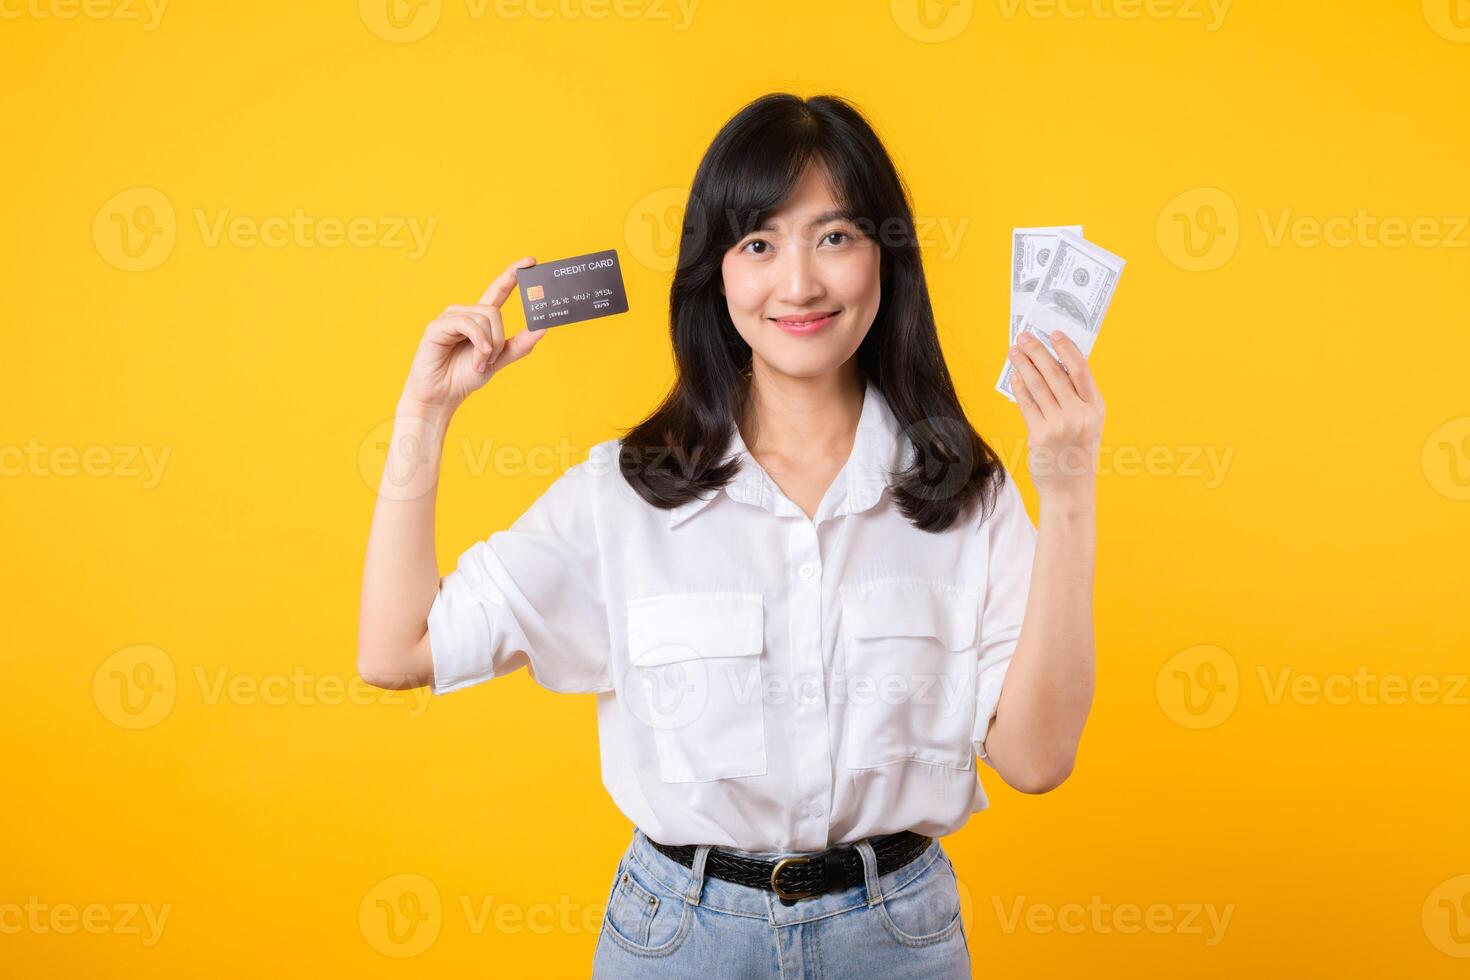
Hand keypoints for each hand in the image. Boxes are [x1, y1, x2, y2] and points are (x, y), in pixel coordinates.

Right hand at [399, 256, 543, 415]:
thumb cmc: (466, 375)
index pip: (499, 290)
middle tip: (490, 359)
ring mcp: (450, 317)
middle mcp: (465, 313)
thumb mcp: (500, 359)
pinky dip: (478, 341)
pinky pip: (468, 324)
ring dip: (488, 345)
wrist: (444, 394)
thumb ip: (520, 344)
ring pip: (484, 318)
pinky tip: (478, 356)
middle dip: (499, 339)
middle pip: (495, 312)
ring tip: (480, 362)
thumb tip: (543, 327)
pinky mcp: (438, 325)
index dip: (513, 274)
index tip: (531, 261)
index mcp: (480, 319)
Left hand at [1006, 330, 1104, 502]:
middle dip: (1038, 351)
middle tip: (1024, 337)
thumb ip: (1076, 399)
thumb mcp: (1088, 424)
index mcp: (1096, 408)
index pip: (1081, 370)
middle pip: (1055, 373)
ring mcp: (1059, 424)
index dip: (1066, 348)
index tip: (1054, 333)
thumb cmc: (1077, 454)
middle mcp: (1080, 414)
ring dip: (1024, 365)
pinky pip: (1026, 404)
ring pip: (1038, 386)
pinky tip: (1014, 376)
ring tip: (1014, 351)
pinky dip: (1019, 387)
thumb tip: (1053, 367)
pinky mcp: (1040, 435)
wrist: (1070, 490)